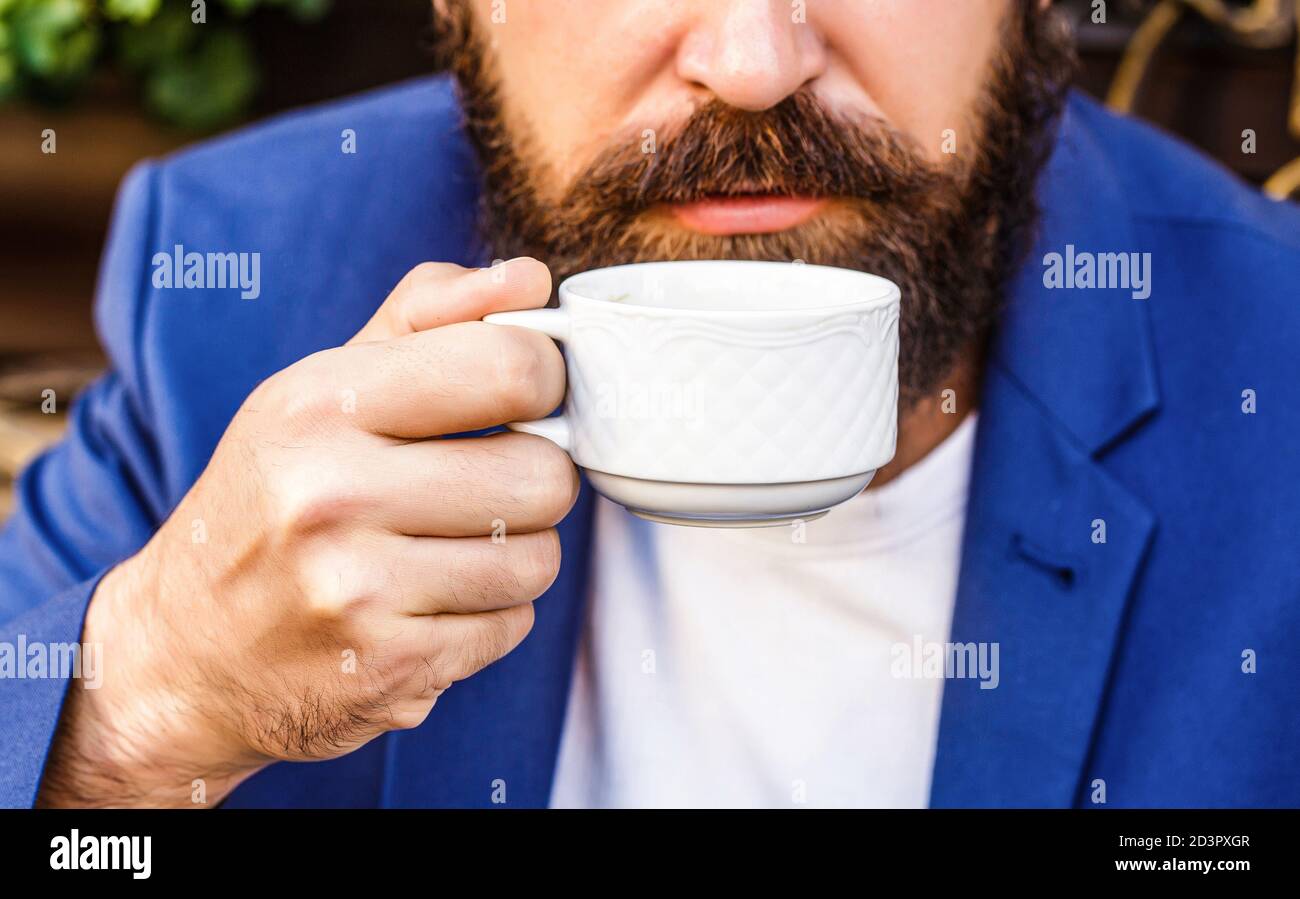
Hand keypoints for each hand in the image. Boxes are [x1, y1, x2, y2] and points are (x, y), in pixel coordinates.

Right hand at [38, 258, 577, 806]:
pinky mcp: (387, 670)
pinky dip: (489, 617)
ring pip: (537, 559)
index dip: (545, 379)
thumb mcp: (320, 389)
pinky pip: (511, 627)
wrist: (182, 650)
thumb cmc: (270, 498)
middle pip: (544, 475)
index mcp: (320, 405)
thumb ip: (427, 319)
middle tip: (486, 484)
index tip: (527, 396)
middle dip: (534, 479)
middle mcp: (331, 496)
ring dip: (515, 553)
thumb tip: (531, 280)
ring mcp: (357, 592)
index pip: (510, 366)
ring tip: (453, 547)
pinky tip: (430, 605)